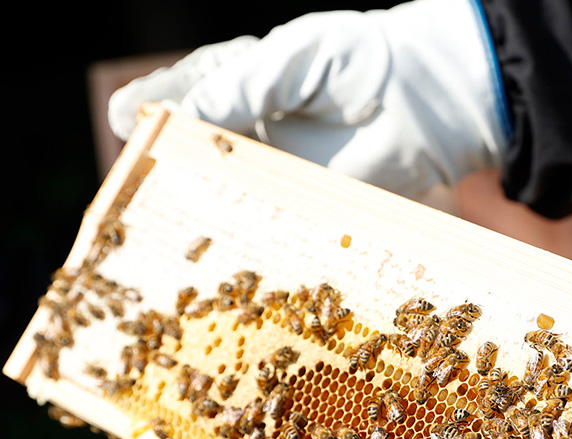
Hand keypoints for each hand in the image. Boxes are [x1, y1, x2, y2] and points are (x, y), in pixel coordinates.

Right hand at [108, 0, 508, 197]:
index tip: (126, 118)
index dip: (158, 105)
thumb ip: (239, 87)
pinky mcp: (308, 201)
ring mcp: (282, 166)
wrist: (424, 102)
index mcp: (249, 81)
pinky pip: (267, 213)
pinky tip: (216, 226)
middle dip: (167, 155)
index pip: (191, 92)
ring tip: (162, 197)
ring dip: (197, 193)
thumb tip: (182, 117)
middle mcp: (259, 125)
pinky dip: (242, 221)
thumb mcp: (291, 58)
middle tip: (135, 163)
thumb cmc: (358, 64)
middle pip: (200, 143)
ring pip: (228, 181)